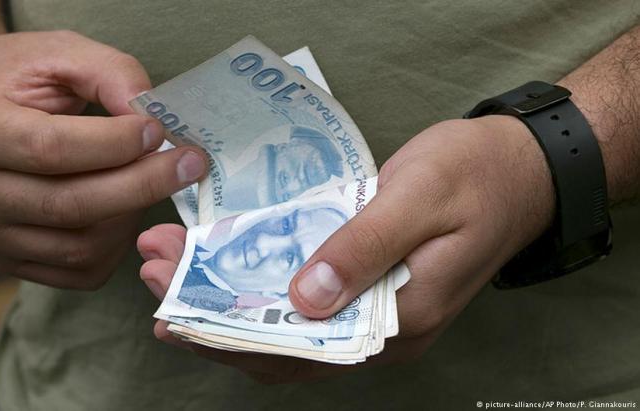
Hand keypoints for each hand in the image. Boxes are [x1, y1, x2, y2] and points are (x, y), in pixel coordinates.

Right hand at [0, 31, 206, 288]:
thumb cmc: (16, 80)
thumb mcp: (61, 52)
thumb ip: (112, 74)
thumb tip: (155, 121)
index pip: (54, 148)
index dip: (115, 144)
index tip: (159, 131)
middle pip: (72, 205)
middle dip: (143, 185)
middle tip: (190, 163)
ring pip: (81, 247)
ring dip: (132, 215)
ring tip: (149, 179)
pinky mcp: (10, 260)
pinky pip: (80, 271)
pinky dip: (117, 245)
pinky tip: (126, 209)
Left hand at [138, 115, 554, 380]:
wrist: (520, 169)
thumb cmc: (475, 176)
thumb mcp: (418, 199)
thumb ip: (364, 248)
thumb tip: (303, 299)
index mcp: (397, 321)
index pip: (298, 350)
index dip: (228, 336)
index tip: (171, 310)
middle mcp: (380, 328)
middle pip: (282, 342)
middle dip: (211, 316)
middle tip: (154, 274)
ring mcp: (373, 309)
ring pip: (287, 323)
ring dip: (227, 301)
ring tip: (171, 267)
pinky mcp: (367, 283)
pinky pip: (303, 299)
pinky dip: (258, 286)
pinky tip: (224, 266)